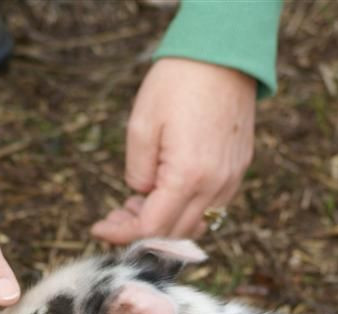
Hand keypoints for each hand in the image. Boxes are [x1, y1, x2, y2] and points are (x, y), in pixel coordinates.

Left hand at [91, 58, 256, 243]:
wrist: (223, 55)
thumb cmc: (178, 83)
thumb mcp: (141, 125)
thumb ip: (137, 171)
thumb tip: (141, 194)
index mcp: (187, 176)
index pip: (152, 227)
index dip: (122, 234)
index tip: (99, 228)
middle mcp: (215, 186)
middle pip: (175, 233)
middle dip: (141, 230)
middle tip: (116, 213)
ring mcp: (231, 180)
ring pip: (196, 225)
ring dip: (165, 222)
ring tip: (139, 200)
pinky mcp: (238, 170)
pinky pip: (212, 207)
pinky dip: (186, 209)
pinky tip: (166, 189)